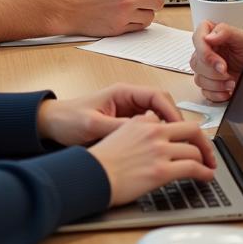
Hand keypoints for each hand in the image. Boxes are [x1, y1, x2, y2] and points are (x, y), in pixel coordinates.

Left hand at [37, 84, 182, 145]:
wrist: (52, 123)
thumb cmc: (69, 119)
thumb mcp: (93, 126)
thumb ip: (118, 128)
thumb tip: (143, 132)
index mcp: (123, 93)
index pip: (158, 97)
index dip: (173, 113)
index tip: (181, 130)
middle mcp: (129, 98)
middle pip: (164, 105)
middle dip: (179, 122)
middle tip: (189, 141)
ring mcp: (129, 110)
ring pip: (160, 116)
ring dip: (172, 130)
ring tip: (182, 148)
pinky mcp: (126, 123)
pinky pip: (150, 126)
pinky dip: (160, 136)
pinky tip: (163, 151)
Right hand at [89, 113, 216, 205]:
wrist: (92, 175)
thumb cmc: (100, 161)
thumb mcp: (116, 133)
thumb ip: (135, 128)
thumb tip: (148, 129)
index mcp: (142, 122)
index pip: (170, 121)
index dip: (182, 132)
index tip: (188, 140)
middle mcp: (153, 132)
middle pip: (191, 129)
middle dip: (204, 141)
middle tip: (207, 151)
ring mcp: (159, 150)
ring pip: (195, 149)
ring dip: (206, 159)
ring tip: (208, 167)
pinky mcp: (161, 170)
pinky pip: (193, 167)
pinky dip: (204, 172)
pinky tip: (206, 176)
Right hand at [190, 21, 242, 102]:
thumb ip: (226, 32)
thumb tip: (209, 37)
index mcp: (212, 34)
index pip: (197, 38)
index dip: (205, 53)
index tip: (220, 64)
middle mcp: (207, 50)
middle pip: (196, 62)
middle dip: (214, 72)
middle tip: (228, 72)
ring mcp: (206, 68)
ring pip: (199, 78)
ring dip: (217, 84)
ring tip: (232, 82)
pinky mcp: (209, 83)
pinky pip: (204, 91)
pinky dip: (217, 94)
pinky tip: (228, 90)